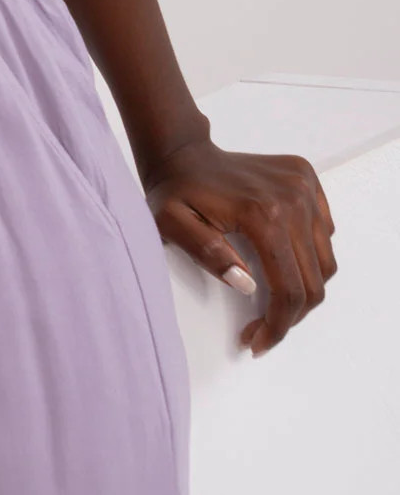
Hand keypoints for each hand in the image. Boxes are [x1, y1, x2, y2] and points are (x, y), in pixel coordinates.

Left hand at [140, 135, 336, 356]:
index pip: (287, 288)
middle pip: (313, 280)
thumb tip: (247, 285)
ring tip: (273, 303)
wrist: (181, 151)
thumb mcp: (171, 225)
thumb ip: (207, 254)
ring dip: (304, 290)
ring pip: (324, 260)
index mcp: (262, 213)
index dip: (276, 325)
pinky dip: (310, 258)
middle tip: (262, 332)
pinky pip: (323, 233)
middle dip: (290, 316)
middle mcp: (292, 198)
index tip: (256, 343)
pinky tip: (280, 265)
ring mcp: (303, 186)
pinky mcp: (306, 179)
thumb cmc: (173, 192)